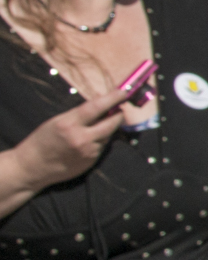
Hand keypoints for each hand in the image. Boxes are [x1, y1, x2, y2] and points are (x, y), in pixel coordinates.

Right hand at [6, 85, 140, 190]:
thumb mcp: (57, 121)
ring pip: (108, 135)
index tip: (123, 91)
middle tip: (120, 108)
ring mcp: (88, 151)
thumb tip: (101, 100)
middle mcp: (81, 138)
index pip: (96, 107)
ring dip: (107, 129)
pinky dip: (100, 141)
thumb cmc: (42, 140)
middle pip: (111, 123)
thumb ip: (79, 113)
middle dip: (118, 115)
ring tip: (95, 127)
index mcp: (69, 124)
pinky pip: (102, 147)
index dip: (112, 98)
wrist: (32, 167)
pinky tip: (88, 141)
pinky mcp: (91, 161)